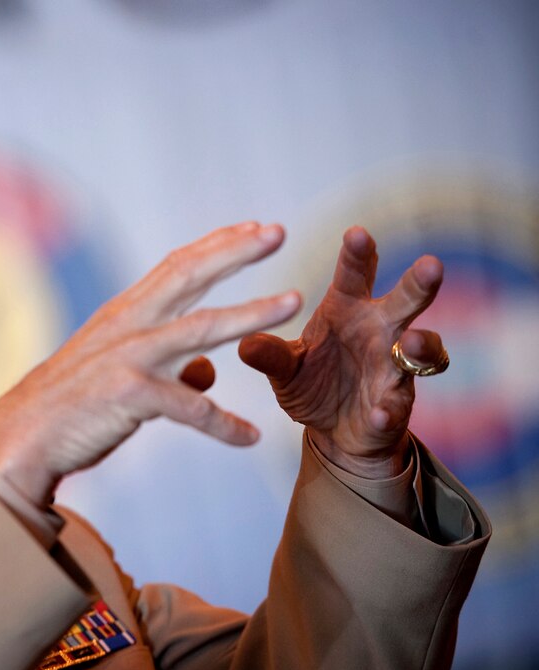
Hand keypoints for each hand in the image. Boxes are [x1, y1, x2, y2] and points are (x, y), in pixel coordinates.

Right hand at [0, 222, 301, 506]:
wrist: (23, 436)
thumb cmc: (73, 404)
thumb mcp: (119, 371)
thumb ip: (166, 365)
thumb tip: (206, 372)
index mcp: (125, 315)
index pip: (176, 267)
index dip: (218, 245)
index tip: (255, 228)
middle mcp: (127, 327)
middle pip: (188, 277)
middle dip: (236, 252)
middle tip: (279, 231)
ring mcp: (127, 359)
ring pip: (200, 330)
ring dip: (251, 314)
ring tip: (292, 302)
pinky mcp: (127, 396)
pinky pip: (189, 408)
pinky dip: (223, 424)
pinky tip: (249, 438)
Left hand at [238, 226, 444, 477]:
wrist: (333, 431)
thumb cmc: (312, 382)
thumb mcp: (284, 368)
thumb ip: (270, 355)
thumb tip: (245, 343)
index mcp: (347, 310)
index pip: (355, 275)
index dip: (358, 254)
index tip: (357, 233)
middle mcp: (379, 332)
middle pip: (405, 301)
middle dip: (419, 283)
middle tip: (431, 264)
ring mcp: (394, 368)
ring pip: (421, 350)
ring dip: (420, 344)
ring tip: (410, 342)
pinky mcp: (396, 406)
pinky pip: (398, 404)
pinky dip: (390, 408)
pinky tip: (381, 412)